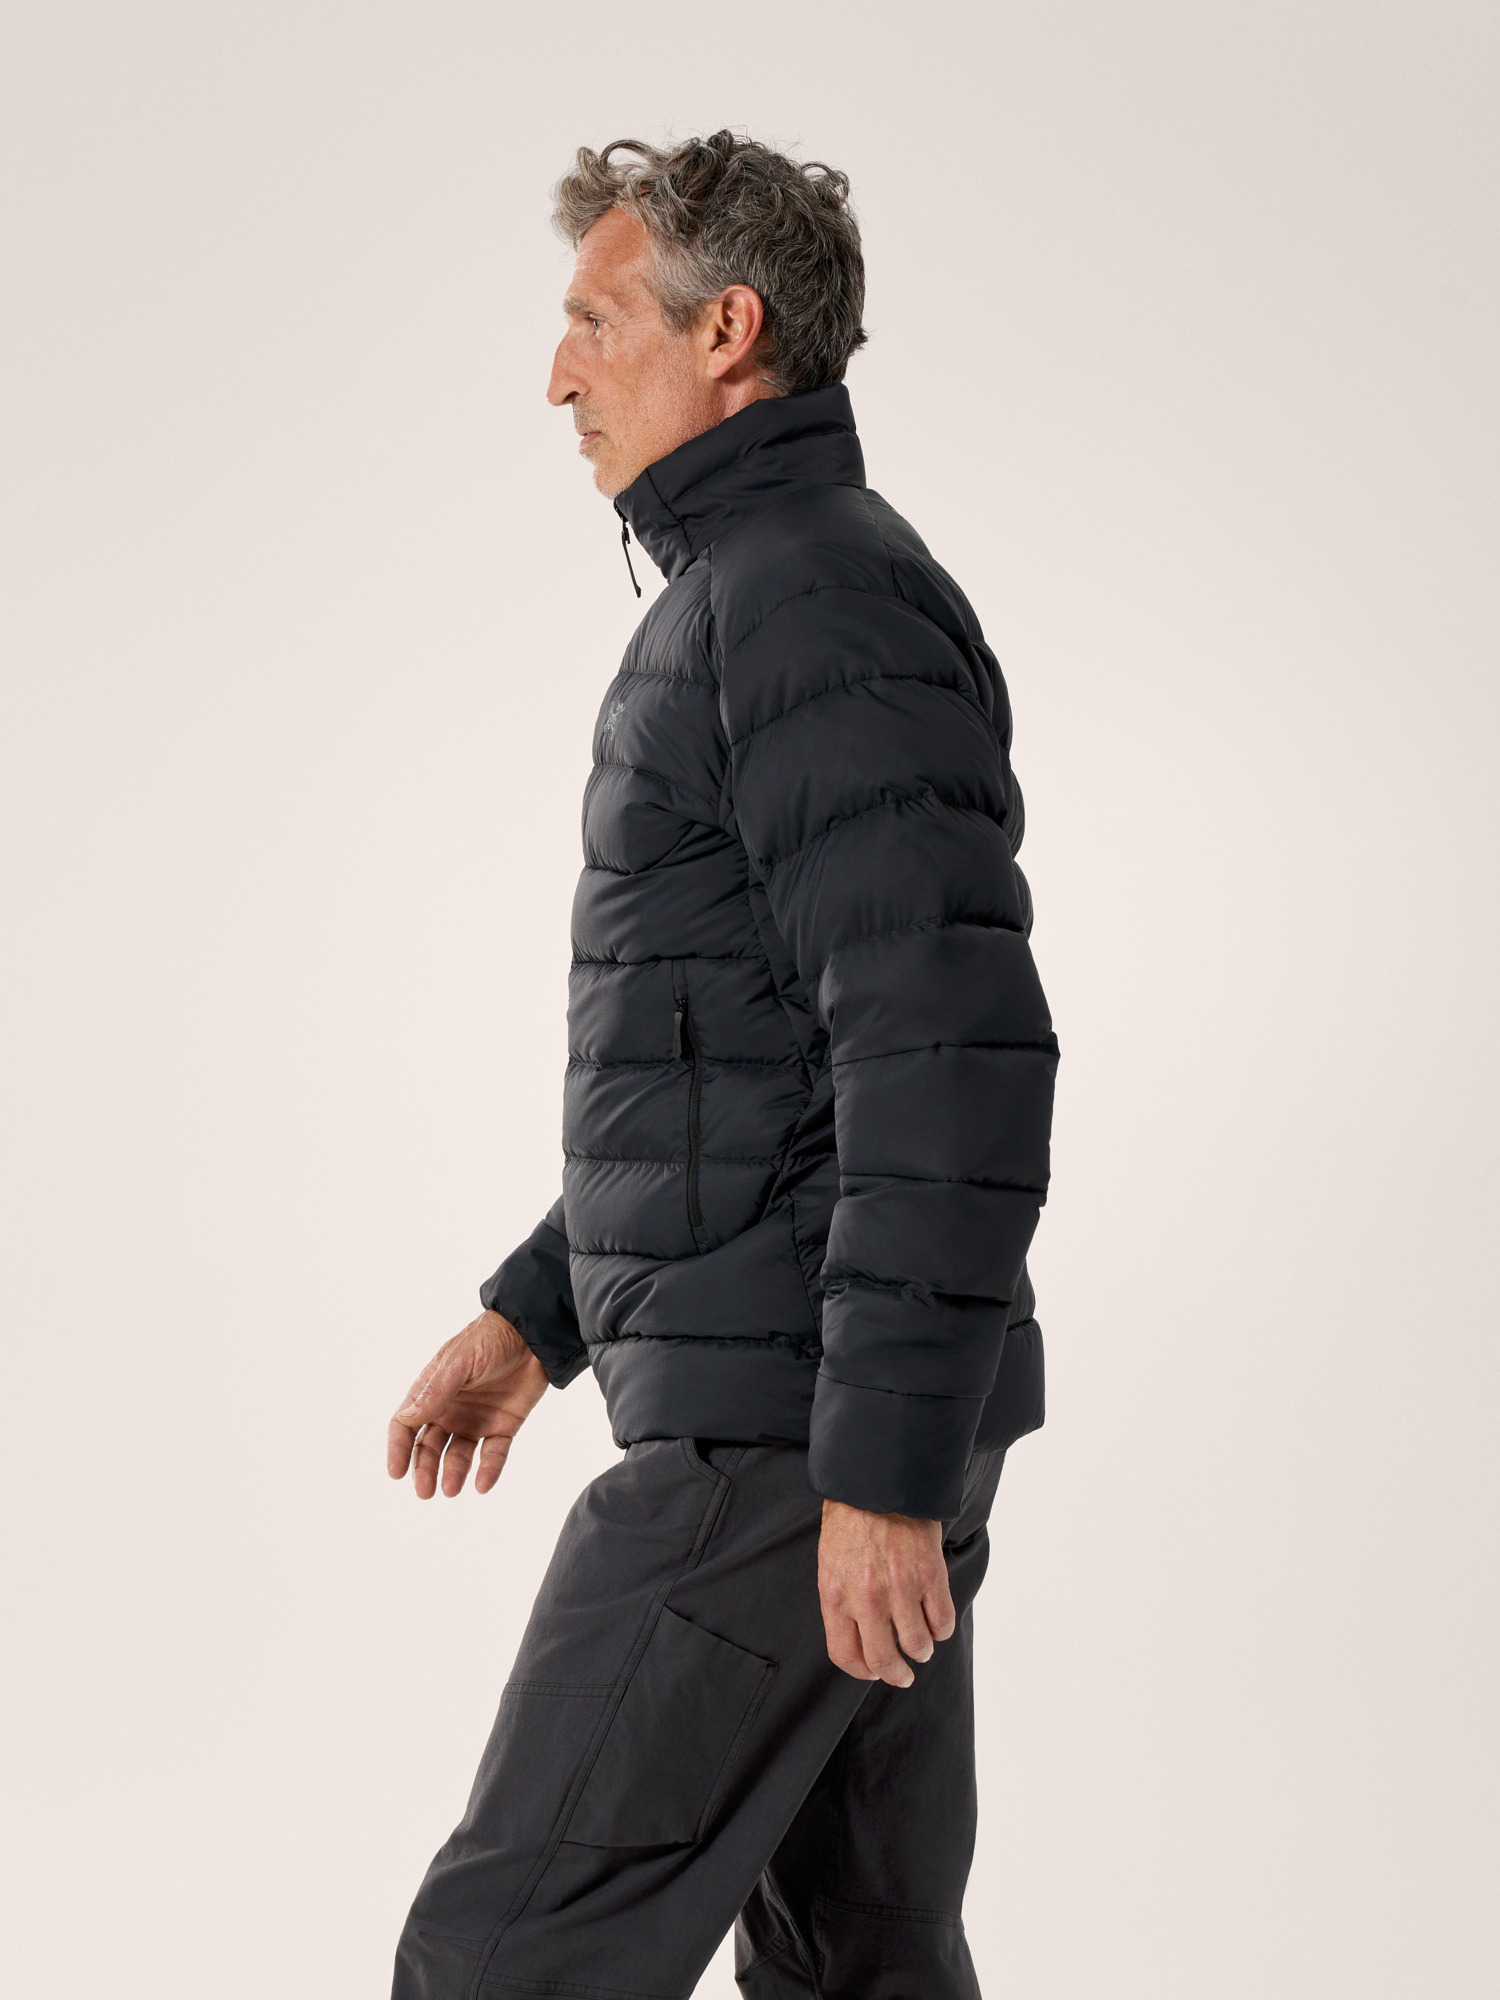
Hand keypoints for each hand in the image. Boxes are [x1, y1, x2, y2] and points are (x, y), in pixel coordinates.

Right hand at [386, 1310, 549, 1497]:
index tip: (396, 1472)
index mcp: (432, 1391)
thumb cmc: (490, 1337)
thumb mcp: (459, 1361)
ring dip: (453, 1473)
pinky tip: (482, 1484)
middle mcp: (450, 1409)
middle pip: (429, 1447)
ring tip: (452, 1489)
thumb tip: (407, 1417)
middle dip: (424, 1469)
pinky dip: (488, 1470)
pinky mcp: (503, 1425)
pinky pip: (493, 1454)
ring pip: (458, 1455)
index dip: (398, 1448)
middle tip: (425, 1490)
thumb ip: (436, 1391)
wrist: (534, 1334)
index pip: (406, 1425)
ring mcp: (476, 1419)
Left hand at [817, 1499, 955, 1688]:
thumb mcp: (830, 1563)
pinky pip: (942, 1621)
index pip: (845, 1655)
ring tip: (923, 1644)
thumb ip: (841, 1602)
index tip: (873, 1672)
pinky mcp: (929, 1575)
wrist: (877, 1481)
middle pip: (883, 1660)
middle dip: (896, 1674)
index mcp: (835, 1596)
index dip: (862, 1672)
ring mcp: (900, 1588)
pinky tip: (937, 1621)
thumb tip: (857, 1637)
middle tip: (904, 1675)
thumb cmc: (850, 1520)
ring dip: (922, 1651)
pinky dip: (942, 1628)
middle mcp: (866, 1599)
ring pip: (918, 1645)